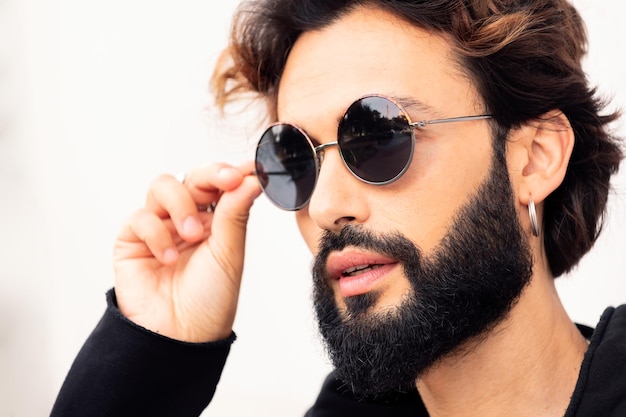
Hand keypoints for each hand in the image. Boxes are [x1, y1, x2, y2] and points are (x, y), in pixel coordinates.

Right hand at [112, 162, 261, 341]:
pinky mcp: (132, 240)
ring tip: (193, 235)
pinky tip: (169, 258)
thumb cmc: (210, 300)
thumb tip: (251, 178)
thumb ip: (235, 213)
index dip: (232, 172)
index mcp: (216, 220)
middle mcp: (187, 218)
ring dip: (181, 204)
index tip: (249, 168)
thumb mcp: (229, 253)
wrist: (180, 336)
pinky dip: (157, 233)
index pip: (221, 183)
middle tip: (227, 181)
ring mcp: (159, 226)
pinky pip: (140, 217)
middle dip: (211, 175)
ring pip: (163, 186)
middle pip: (193, 176)